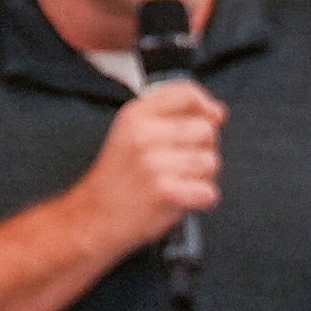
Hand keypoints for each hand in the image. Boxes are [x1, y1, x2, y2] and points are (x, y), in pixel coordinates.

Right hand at [75, 80, 225, 247]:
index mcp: (136, 115)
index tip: (212, 118)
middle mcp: (144, 134)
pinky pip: (208, 191)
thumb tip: (217, 112)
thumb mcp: (131, 134)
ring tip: (180, 183)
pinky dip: (202, 200)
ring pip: (211, 161)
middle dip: (205, 148)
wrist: (93, 217)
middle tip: (183, 164)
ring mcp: (154, 162)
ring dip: (204, 177)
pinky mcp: (164, 191)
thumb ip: (172, 118)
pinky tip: (182, 199)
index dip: (206, 105)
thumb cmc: (118, 179)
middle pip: (206, 130)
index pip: (185, 93)